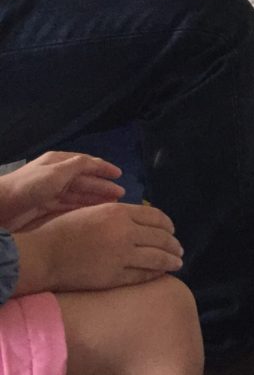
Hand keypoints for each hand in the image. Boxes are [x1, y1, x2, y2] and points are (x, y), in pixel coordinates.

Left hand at [0, 152, 123, 230]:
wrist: (0, 206)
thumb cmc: (29, 186)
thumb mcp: (56, 171)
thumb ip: (78, 165)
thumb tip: (96, 162)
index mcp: (59, 163)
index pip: (86, 163)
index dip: (104, 168)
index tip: (120, 174)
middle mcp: (56, 175)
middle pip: (85, 180)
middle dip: (103, 185)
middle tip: (121, 194)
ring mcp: (51, 192)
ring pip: (79, 194)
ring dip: (96, 197)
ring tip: (112, 204)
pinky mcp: (46, 207)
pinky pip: (70, 205)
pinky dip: (83, 207)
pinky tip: (94, 211)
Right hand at [14, 202, 183, 294]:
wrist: (43, 255)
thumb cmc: (63, 231)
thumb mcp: (92, 211)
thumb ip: (116, 214)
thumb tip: (139, 219)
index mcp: (118, 213)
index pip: (155, 217)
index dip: (168, 224)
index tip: (172, 230)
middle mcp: (124, 232)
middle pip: (160, 237)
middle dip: (174, 244)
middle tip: (179, 249)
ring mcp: (121, 256)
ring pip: (157, 257)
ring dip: (171, 260)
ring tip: (178, 262)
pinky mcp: (115, 277)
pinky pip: (143, 274)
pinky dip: (155, 273)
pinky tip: (161, 273)